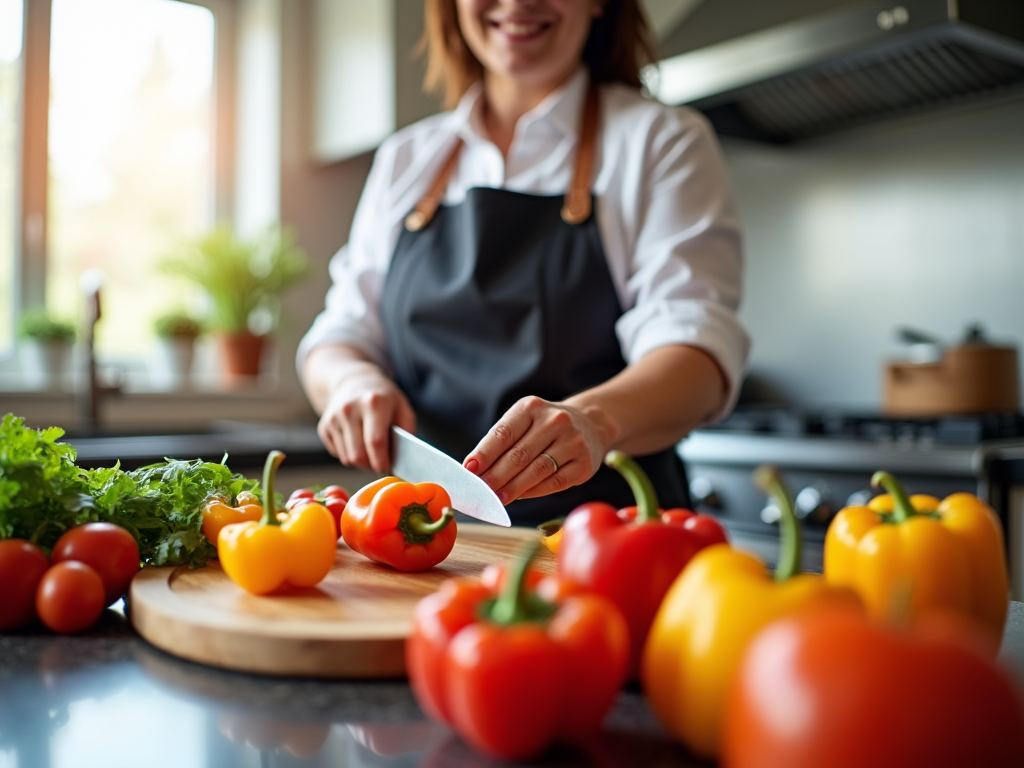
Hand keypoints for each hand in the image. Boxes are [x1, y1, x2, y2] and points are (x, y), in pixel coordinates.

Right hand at [317, 363, 415, 472]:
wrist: (354, 381)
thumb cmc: (383, 398)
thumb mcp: (401, 407)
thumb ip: (407, 430)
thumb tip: (405, 457)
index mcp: (373, 403)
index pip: (375, 441)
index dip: (382, 460)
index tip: (387, 468)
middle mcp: (350, 409)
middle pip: (358, 454)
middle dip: (371, 466)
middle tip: (381, 464)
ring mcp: (334, 418)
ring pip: (347, 458)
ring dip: (361, 463)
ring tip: (371, 453)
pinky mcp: (324, 426)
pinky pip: (338, 454)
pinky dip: (349, 455)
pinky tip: (357, 443)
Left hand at [463, 397, 616, 503]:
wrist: (589, 425)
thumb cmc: (544, 428)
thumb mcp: (523, 423)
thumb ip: (500, 444)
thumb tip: (475, 471)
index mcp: (532, 407)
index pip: (504, 433)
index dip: (485, 454)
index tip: (469, 471)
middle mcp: (555, 421)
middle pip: (519, 455)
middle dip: (496, 476)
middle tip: (480, 492)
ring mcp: (573, 442)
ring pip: (537, 470)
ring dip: (513, 488)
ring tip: (496, 499)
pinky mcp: (584, 464)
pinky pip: (555, 483)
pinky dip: (534, 492)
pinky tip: (520, 497)